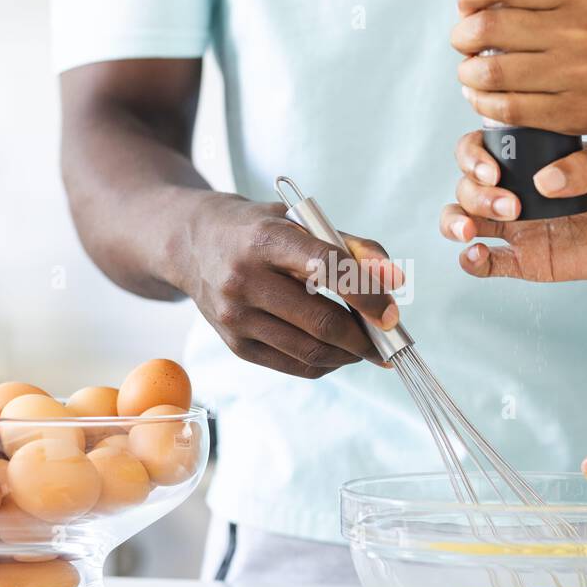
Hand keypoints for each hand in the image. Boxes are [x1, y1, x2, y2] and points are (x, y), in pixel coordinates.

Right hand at [178, 193, 401, 378]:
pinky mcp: (235, 344)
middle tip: (389, 339)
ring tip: (368, 347)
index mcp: (265, 239)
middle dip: (364, 337)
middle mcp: (244, 278)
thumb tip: (394, 282)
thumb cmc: (259, 230)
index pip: (327, 268)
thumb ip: (354, 247)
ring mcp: (236, 316)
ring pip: (309, 350)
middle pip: (320, 321)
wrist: (192, 244)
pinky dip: (325, 364)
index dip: (366, 295)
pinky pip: (293, 364)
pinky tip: (339, 352)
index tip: (391, 314)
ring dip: (349, 355)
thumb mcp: (302, 221)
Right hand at [441, 132, 586, 279]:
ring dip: (458, 222)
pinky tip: (475, 255)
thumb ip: (584, 167)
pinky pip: (489, 264)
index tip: (493, 170)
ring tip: (474, 232)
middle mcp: (521, 188)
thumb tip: (545, 180)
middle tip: (510, 205)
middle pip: (467, 186)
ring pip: (466, 220)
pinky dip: (472, 261)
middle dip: (474, 194)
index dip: (473, 157)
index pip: (482, 149)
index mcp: (534, 157)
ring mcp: (522, 226)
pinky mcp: (531, 260)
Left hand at [451, 0, 586, 137]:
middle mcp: (576, 32)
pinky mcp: (570, 114)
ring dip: (467, 72)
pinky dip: (481, 102)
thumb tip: (478, 7)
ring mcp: (574, 75)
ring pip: (492, 73)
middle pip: (490, 28)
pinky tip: (479, 96)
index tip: (466, 3)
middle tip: (462, 41)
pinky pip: (508, 109)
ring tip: (469, 71)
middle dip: (462, 35)